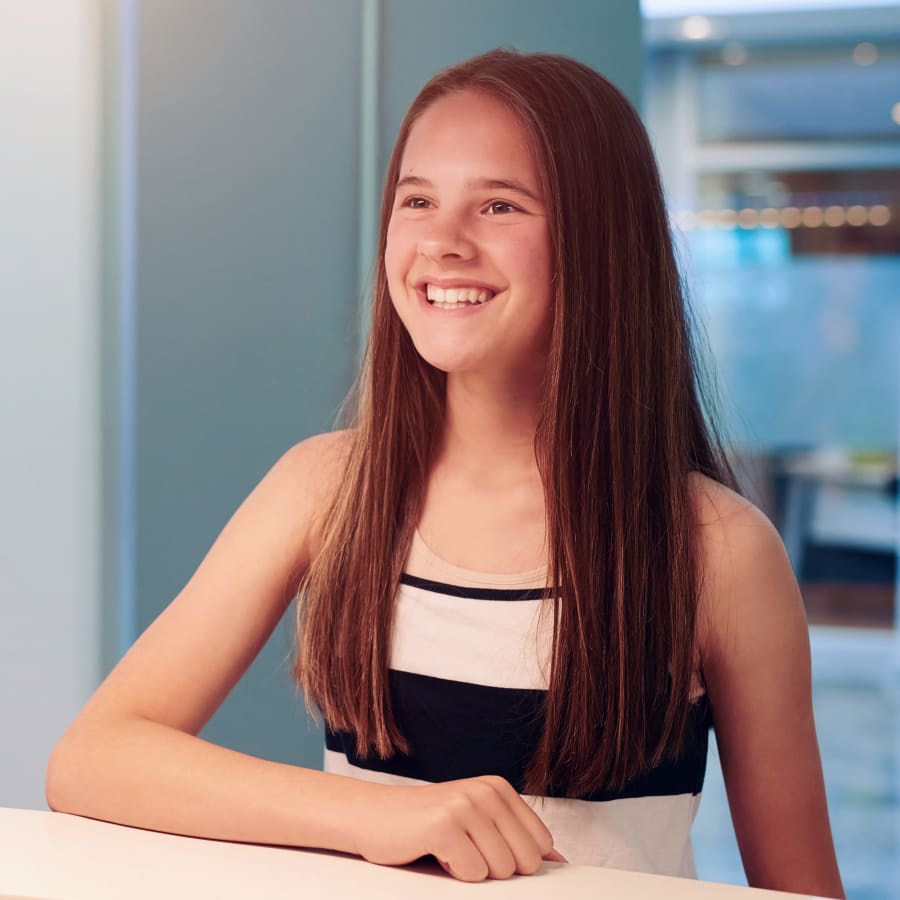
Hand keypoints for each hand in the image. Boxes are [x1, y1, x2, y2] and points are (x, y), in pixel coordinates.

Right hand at [354, 774, 566, 881]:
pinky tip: (434, 852)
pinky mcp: (445, 825)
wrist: (373, 817)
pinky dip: (452, 874)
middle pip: (525, 862)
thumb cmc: (426, 826)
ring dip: (471, 872)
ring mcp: (466, 806)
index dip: (514, 860)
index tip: (485, 851)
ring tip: (447, 850)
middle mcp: (487, 791)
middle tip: (464, 851)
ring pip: (501, 871)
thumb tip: (559, 863)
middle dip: (495, 869)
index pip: (541, 845)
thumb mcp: (477, 824)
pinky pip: (472, 874)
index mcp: (499, 788)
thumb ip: (517, 839)